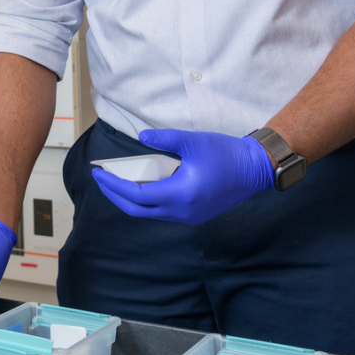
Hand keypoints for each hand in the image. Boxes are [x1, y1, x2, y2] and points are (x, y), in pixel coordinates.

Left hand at [93, 129, 274, 225]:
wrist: (255, 169)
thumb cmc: (225, 154)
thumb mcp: (192, 141)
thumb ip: (163, 139)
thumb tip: (140, 137)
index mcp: (181, 195)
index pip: (137, 196)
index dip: (114, 186)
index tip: (98, 173)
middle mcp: (183, 212)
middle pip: (139, 210)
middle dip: (116, 196)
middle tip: (101, 180)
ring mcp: (189, 217)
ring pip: (150, 213)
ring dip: (131, 199)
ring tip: (117, 182)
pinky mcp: (195, 215)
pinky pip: (163, 212)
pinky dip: (147, 200)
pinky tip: (141, 185)